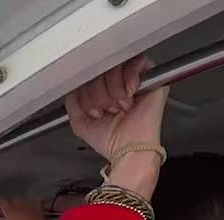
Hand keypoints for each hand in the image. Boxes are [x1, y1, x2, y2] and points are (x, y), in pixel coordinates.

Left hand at [65, 56, 167, 198]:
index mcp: (103, 91)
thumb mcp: (80, 122)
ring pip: (116, 65)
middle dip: (98, 92)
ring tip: (118, 107)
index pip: (89, 73)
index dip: (86, 89)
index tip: (91, 109)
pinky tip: (127, 98)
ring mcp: (135, 81)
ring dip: (113, 89)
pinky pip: (136, 62)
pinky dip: (128, 79)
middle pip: (101, 68)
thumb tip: (72, 84)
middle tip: (105, 110)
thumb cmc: (111, 141)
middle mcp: (118, 85)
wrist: (129, 151)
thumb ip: (72, 100)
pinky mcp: (152, 80)